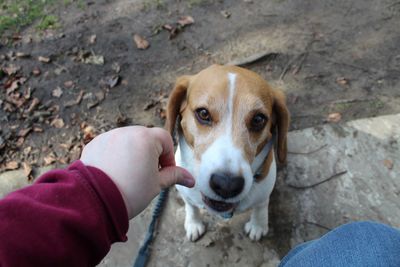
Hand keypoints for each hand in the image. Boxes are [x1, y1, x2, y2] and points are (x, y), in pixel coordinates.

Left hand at [80, 126, 194, 218]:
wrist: (96, 202)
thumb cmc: (131, 192)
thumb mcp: (157, 184)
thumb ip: (174, 176)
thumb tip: (191, 179)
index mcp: (146, 138)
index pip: (165, 139)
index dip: (168, 157)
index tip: (164, 172)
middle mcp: (127, 131)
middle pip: (146, 138)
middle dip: (150, 154)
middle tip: (146, 175)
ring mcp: (108, 136)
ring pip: (127, 141)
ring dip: (132, 153)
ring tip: (128, 175)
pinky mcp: (94, 144)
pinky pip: (110, 146)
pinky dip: (114, 156)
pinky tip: (113, 173)